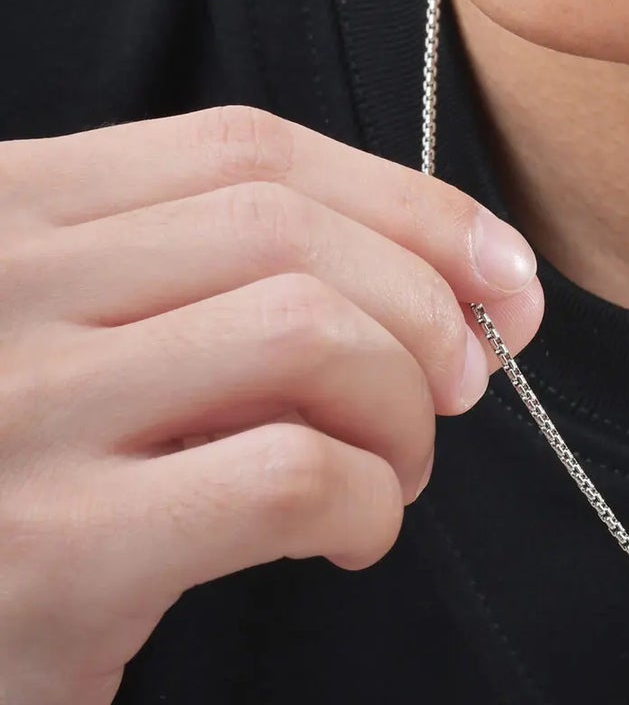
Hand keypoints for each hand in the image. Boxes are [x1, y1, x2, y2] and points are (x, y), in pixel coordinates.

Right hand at [0, 106, 541, 704]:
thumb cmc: (8, 496)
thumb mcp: (69, 353)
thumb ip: (198, 298)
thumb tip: (432, 291)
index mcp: (11, 213)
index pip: (250, 155)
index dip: (412, 207)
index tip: (503, 272)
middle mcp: (2, 282)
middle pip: (292, 232)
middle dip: (428, 308)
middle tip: (462, 387)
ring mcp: (23, 409)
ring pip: (308, 334)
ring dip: (402, 406)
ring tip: (393, 470)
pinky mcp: (61, 549)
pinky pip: (290, 475)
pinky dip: (369, 501)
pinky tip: (351, 537)